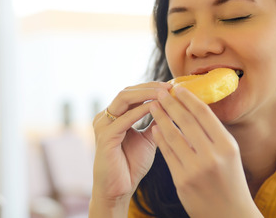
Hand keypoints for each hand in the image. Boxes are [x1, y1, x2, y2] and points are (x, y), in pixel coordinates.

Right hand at [90, 82, 171, 211]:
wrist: (118, 190)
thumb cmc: (131, 165)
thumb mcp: (148, 139)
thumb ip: (156, 122)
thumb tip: (173, 107)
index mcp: (113, 116)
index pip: (132, 93)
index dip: (151, 88)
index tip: (172, 86)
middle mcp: (105, 117)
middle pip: (127, 91)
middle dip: (150, 87)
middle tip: (170, 86)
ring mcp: (103, 126)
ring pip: (124, 99)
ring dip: (146, 94)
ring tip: (165, 93)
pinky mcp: (105, 137)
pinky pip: (124, 118)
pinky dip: (140, 111)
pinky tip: (156, 108)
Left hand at [150, 87, 261, 217]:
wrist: (229, 214)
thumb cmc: (230, 180)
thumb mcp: (230, 154)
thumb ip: (214, 134)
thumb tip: (193, 108)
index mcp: (227, 146)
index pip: (204, 114)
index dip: (188, 98)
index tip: (177, 88)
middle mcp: (212, 156)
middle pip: (186, 121)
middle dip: (171, 104)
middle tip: (160, 92)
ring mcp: (195, 169)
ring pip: (172, 135)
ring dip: (161, 118)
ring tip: (153, 106)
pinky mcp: (181, 181)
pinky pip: (167, 153)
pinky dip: (160, 138)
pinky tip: (155, 128)